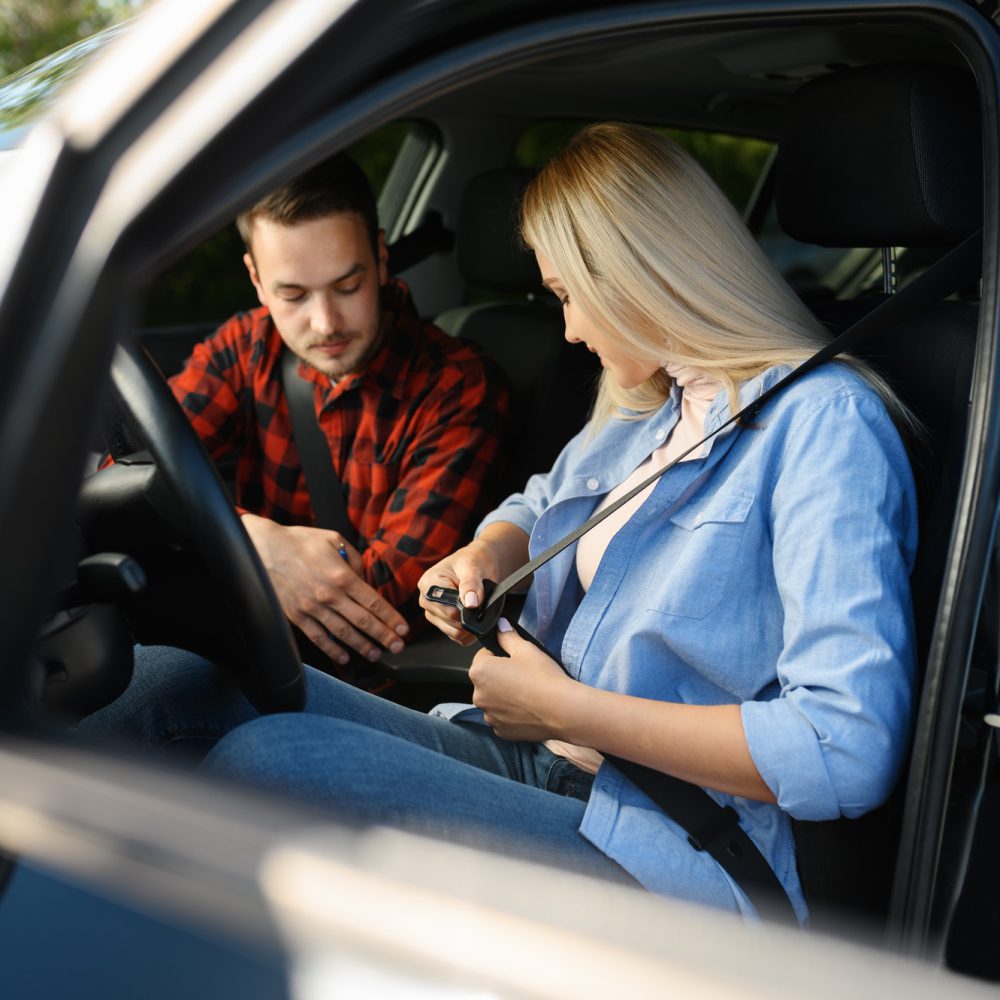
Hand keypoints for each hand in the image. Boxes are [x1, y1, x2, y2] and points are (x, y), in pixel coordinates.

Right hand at [241, 514, 408, 664]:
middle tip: (398, 647)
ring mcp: (312, 608)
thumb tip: (364, 578)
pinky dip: (332, 650)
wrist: (262, 549)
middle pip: (363, 621)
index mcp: (342, 576)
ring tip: (376, 655)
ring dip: (362, 646)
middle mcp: (329, 595)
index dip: (391, 618)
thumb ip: (354, 559)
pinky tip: (344, 658)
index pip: (373, 602)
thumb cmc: (299, 541)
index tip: (403, 628)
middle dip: (384, 636)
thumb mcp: (333, 539)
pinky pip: (318, 638)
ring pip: (343, 633)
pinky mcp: (296, 616)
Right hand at [418, 539, 502, 644]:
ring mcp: (434, 614)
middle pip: (449, 621)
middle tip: (480, 601)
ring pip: (454, 632)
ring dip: (471, 624)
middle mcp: (426, 600)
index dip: (463, 607)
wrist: (480, 565)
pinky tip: (476, 617)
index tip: (476, 599)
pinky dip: (471, 632)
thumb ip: (471, 583)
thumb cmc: (473, 560)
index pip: (445, 606)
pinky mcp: (444, 625)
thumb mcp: (473, 565)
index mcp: (428, 583)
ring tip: (478, 607)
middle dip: (469, 615)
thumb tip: (470, 604)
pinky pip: (459, 638)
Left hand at [469, 620, 573, 740]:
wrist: (562, 710)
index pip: (483, 657)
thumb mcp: (526, 649)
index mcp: (479, 672)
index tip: (515, 660)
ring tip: (527, 693)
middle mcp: (478, 696)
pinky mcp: (501, 731)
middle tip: (524, 676)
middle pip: (487, 680)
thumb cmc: (543, 677)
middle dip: (500, 676)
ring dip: (504, 696)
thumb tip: (500, 626)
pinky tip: (528, 708)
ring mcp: (489, 716)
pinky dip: (511, 713)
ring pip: (494, 700)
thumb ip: (507, 636)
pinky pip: (502, 717)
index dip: (499, 655)